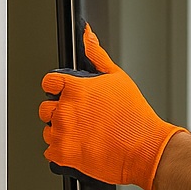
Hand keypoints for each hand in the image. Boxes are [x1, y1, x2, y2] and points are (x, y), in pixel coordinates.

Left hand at [40, 23, 185, 189]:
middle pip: (45, 108)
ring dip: (62, 132)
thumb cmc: (135, 116)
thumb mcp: (118, 78)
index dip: (57, 88)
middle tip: (82, 117)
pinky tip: (82, 146)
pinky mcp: (63, 154)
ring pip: (48, 130)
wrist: (145, 148)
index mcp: (75, 88)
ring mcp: (62, 133)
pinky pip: (50, 151)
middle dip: (60, 111)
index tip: (65, 94)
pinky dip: (63, 150)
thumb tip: (87, 35)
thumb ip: (97, 55)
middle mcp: (65, 110)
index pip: (48, 82)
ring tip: (86, 133)